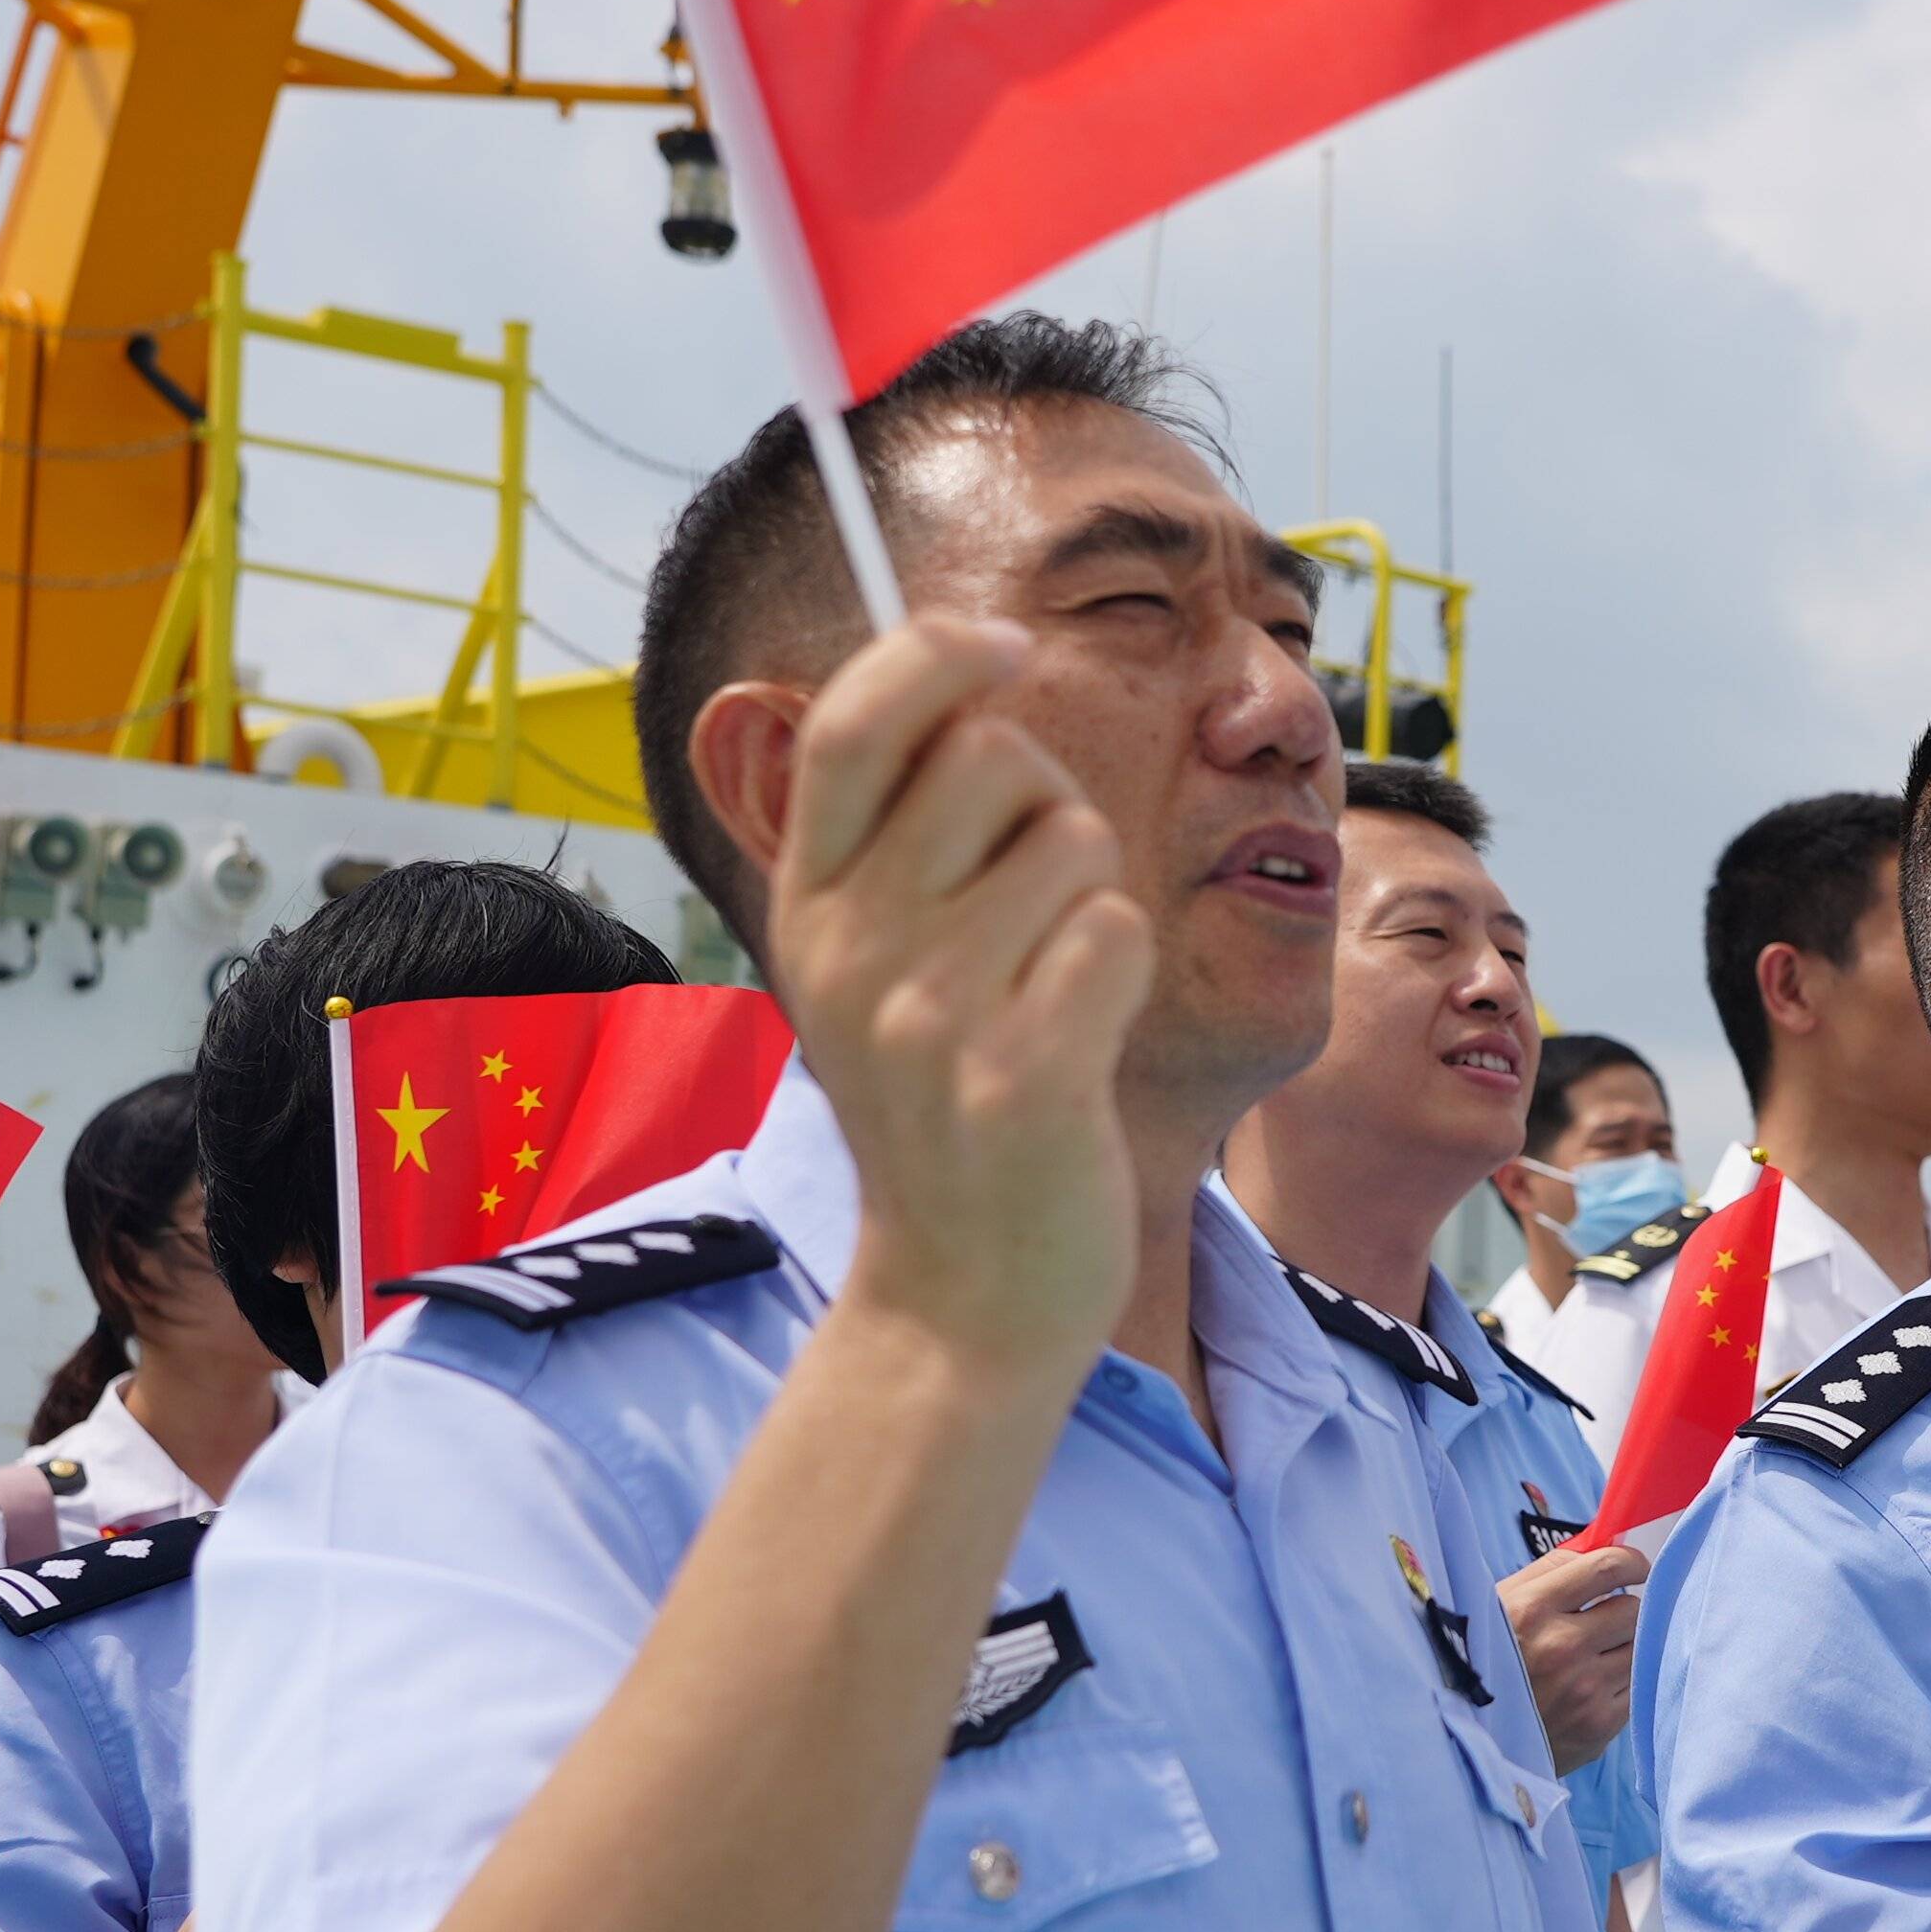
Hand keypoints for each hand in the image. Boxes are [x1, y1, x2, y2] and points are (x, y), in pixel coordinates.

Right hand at [772, 619, 1153, 1370]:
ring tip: (1050, 990)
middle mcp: (852, 948)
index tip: (1005, 640)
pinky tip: (1079, 1043)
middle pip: (993, 757)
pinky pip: (1116, 935)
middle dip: (1046, 800)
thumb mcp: (879, 960)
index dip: (935, 651)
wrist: (963, 1292)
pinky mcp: (1018, 1078)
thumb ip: (902, 827)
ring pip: (1074, 841)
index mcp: (809, 903)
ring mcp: (930, 1017)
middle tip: (1031, 909)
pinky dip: (1121, 975)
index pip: (853, 722)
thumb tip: (955, 661)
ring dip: (1091, 900)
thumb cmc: (949, 1100)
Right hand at [1501, 1541, 1647, 1772]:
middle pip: (1631, 1610)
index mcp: (1531, 1610)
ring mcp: (1583, 1690)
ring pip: (1639, 1648)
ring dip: (1623, 1648)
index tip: (1636, 1568)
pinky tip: (1594, 1688)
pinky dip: (1621, 1683)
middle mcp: (1561, 1648)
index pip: (1605, 1570)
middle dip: (1621, 1612)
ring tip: (1595, 1659)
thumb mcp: (1499, 1605)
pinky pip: (1636, 1687)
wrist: (1468, 1738)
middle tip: (1604, 1623)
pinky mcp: (1599, 1725)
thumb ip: (1549, 1572)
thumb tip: (1598, 1553)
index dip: (1630, 1564)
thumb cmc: (1483, 1661)